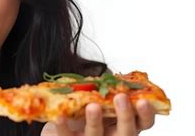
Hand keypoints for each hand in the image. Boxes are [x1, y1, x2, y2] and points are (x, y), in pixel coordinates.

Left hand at [41, 94, 155, 135]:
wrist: (61, 121)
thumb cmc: (84, 108)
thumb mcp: (99, 98)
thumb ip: (106, 90)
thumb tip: (111, 76)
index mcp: (122, 124)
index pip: (142, 123)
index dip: (146, 114)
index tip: (144, 100)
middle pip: (125, 133)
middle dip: (125, 116)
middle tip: (121, 97)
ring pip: (97, 135)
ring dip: (95, 121)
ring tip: (92, 106)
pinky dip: (63, 126)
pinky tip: (60, 116)